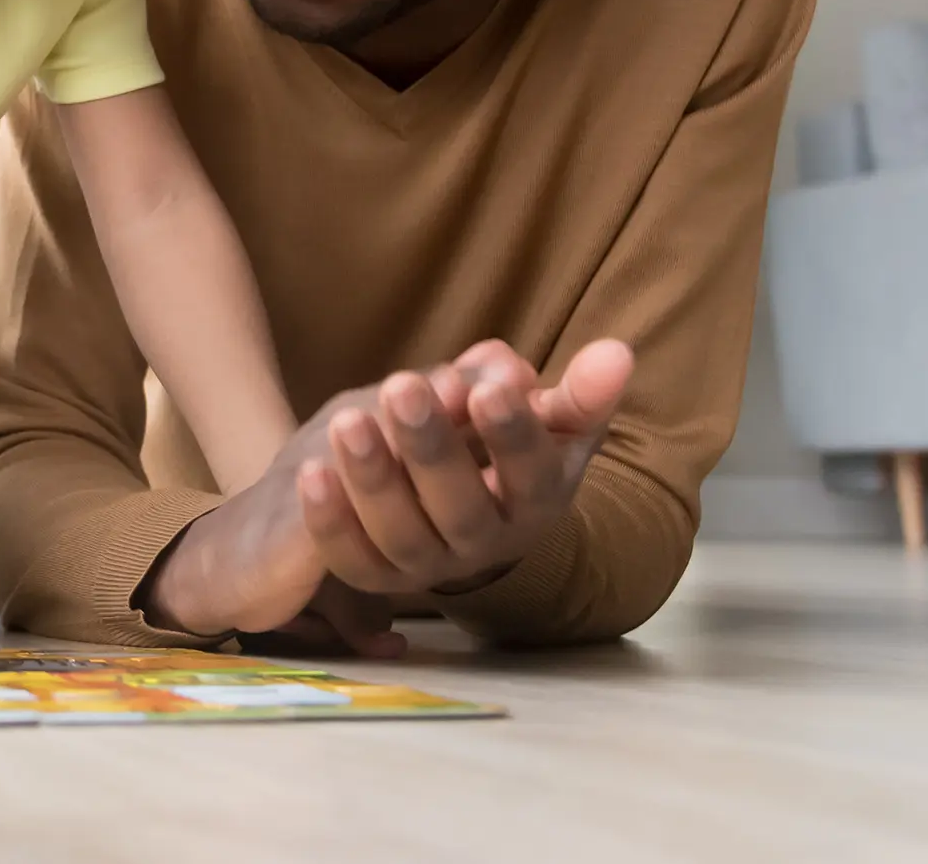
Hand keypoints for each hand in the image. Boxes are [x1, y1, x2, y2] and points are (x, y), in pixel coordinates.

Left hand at [298, 338, 633, 598]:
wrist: (456, 501)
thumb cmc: (505, 445)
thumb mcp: (541, 417)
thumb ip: (575, 391)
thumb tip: (615, 353)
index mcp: (536, 503)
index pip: (531, 476)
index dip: (513, 434)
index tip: (490, 386)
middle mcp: (487, 546)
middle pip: (463, 510)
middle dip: (433, 448)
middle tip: (404, 386)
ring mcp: (430, 567)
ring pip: (404, 538)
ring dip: (374, 479)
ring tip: (347, 418)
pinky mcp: (377, 575)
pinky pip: (353, 560)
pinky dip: (331, 521)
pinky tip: (311, 470)